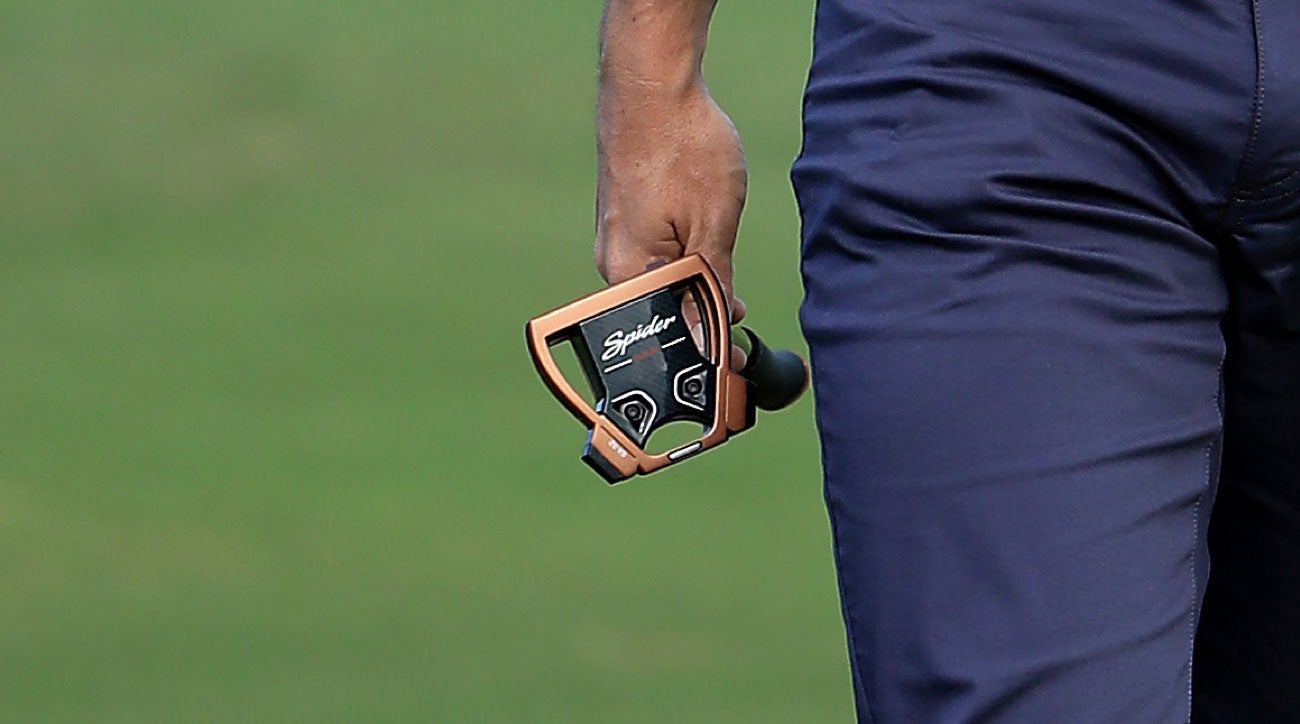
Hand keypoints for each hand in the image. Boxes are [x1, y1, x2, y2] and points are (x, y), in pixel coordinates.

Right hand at [594, 80, 748, 329]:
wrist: (650, 82)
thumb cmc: (679, 144)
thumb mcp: (714, 223)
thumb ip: (712, 284)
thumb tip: (713, 330)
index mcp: (627, 274)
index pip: (670, 332)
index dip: (709, 342)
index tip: (737, 353)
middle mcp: (611, 262)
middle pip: (665, 306)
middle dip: (704, 304)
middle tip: (738, 294)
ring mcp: (613, 236)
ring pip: (663, 275)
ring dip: (697, 269)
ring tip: (715, 226)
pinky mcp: (621, 215)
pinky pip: (655, 248)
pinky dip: (684, 243)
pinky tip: (698, 211)